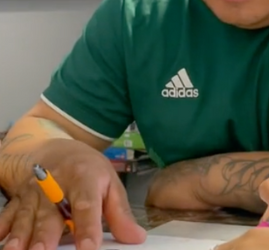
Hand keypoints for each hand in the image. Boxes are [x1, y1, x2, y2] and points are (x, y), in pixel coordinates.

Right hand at [0, 139, 145, 249]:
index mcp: (84, 180)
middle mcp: (55, 186)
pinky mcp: (17, 200)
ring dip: (20, 235)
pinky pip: (7, 214)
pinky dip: (2, 227)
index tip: (89, 248)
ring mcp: (33, 194)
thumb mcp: (110, 184)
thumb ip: (120, 213)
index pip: (86, 206)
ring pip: (25, 217)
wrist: (57, 149)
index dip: (88, 228)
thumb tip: (135, 238)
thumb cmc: (87, 170)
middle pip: (50, 214)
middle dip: (45, 235)